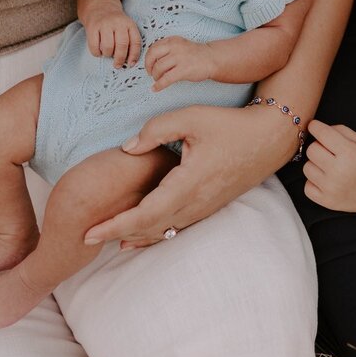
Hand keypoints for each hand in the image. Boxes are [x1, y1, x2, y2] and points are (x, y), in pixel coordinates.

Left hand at [82, 103, 296, 248]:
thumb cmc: (231, 125)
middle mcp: (196, 203)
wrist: (269, 138)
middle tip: (86, 237)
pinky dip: (155, 232)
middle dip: (117, 234)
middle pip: (151, 228)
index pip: (144, 214)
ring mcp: (205, 208)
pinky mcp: (210, 206)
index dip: (114, 225)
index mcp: (188, 184)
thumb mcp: (191, 117)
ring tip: (108, 239)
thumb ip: (155, 129)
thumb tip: (127, 149)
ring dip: (136, 236)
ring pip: (165, 231)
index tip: (89, 233)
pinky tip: (142, 233)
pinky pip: (177, 227)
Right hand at [83, 3, 140, 67]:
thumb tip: (130, 63)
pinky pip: (94, 46)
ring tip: (107, 54)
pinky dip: (97, 53)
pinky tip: (99, 51)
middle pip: (122, 45)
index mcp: (129, 24)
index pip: (135, 42)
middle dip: (120, 59)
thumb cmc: (116, 24)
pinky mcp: (92, 27)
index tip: (131, 64)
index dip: (134, 55)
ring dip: (108, 55)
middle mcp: (118, 23)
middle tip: (117, 65)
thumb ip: (130, 41)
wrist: (100, 7)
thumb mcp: (127, 27)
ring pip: (108, 47)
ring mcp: (104, 24)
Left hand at [145, 36, 215, 90]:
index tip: (148, 65)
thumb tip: (151, 60)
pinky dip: (159, 85)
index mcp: (172, 40)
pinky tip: (155, 88)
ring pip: (158, 68)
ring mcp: (180, 58)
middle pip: (153, 56)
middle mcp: (175, 47)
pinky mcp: (184, 70)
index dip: (148, 58)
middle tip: (150, 73)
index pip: (153, 47)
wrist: (212, 59)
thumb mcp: (180, 45)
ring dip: (155, 76)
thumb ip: (167, 49)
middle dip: (148, 66)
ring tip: (158, 79)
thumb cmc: (195, 54)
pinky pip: (166, 79)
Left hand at [303, 121, 355, 214]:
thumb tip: (318, 128)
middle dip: (318, 147)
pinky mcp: (327, 201)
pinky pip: (307, 187)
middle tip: (329, 151)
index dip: (316, 127)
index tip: (315, 127)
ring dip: (316, 165)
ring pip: (307, 168)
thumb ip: (340, 131)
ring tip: (330, 168)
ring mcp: (331, 188)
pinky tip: (326, 180)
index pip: (322, 133)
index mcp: (350, 153)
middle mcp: (339, 171)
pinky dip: (314, 182)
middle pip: (311, 150)